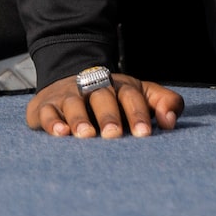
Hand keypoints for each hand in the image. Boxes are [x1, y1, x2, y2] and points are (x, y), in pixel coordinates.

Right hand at [25, 70, 184, 139]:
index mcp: (119, 86)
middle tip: (113, 135)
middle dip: (108, 115)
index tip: (144, 134)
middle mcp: (92, 87)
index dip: (137, 113)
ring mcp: (67, 95)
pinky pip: (46, 111)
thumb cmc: (113, 99)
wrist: (68, 79)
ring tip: (86, 135)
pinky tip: (60, 133)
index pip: (130, 95)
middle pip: (101, 96)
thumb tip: (170, 121)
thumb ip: (164, 103)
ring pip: (73, 103)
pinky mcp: (45, 105)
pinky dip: (52, 122)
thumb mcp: (142, 95)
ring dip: (79, 118)